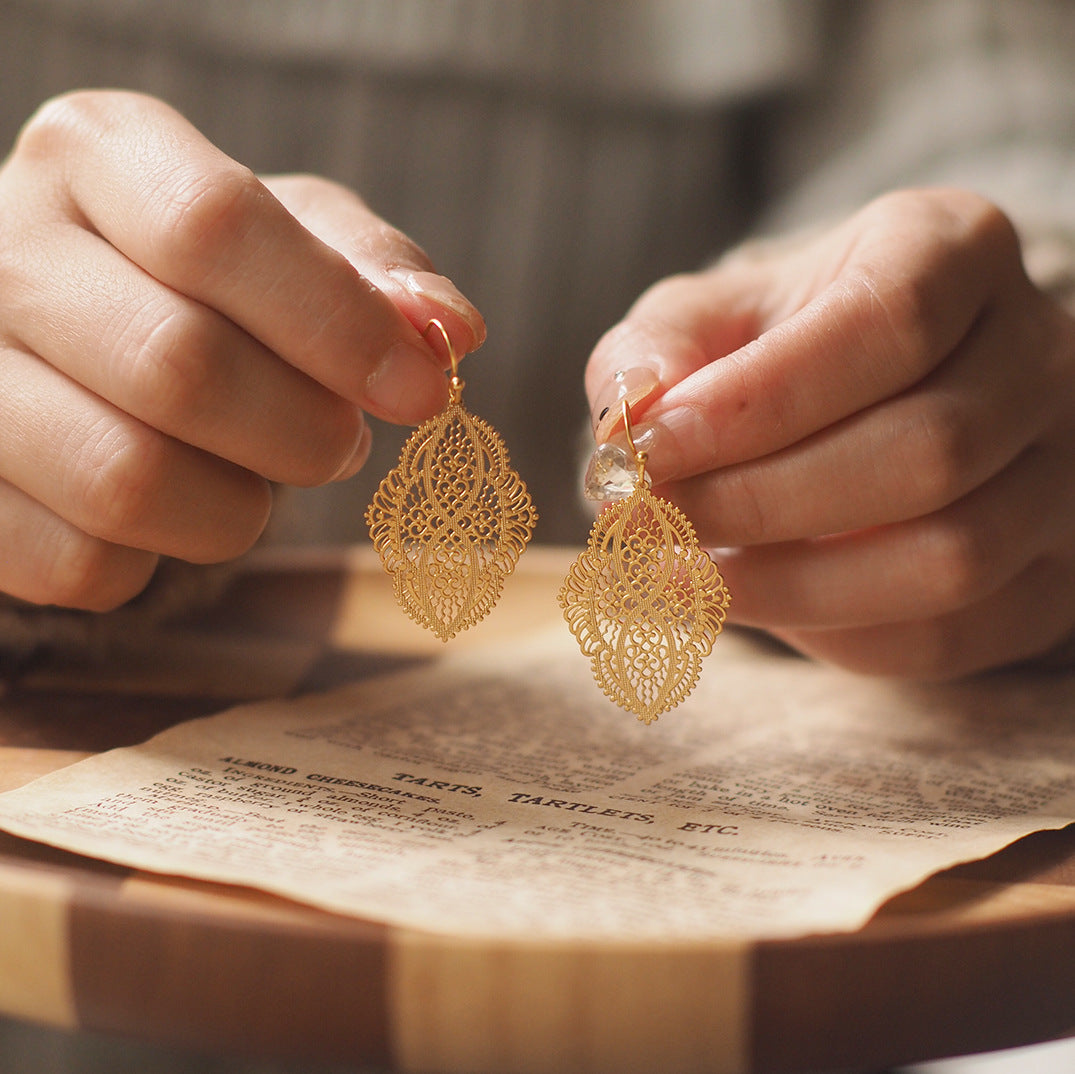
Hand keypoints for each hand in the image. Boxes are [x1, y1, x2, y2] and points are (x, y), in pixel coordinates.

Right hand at [0, 90, 482, 610]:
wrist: (80, 346)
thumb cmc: (210, 287)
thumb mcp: (298, 242)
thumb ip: (376, 271)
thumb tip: (447, 330)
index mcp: (99, 155)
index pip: (217, 227)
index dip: (339, 324)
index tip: (422, 389)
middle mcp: (1, 247)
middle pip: (178, 366)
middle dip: (302, 432)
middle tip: (340, 443)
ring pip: (127, 482)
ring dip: (239, 508)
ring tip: (257, 475)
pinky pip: (83, 564)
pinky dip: (162, 558)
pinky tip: (174, 508)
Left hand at [585, 189, 1074, 677]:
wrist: (852, 402)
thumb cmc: (769, 351)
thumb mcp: (702, 320)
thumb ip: (653, 350)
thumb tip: (633, 409)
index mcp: (954, 250)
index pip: (886, 323)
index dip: (757, 404)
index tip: (647, 453)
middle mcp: (1038, 354)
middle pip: (928, 451)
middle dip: (761, 503)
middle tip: (647, 524)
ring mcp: (1062, 473)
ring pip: (950, 557)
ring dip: (789, 584)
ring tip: (681, 574)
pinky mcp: (1047, 576)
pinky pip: (946, 634)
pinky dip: (829, 633)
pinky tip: (750, 599)